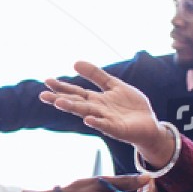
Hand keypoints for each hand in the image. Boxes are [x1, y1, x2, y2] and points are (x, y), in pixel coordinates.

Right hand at [39, 62, 164, 147]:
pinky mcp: (118, 129)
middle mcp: (97, 110)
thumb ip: (96, 75)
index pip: (75, 92)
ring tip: (59, 103)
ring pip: (87, 113)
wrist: (149, 124)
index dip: (62, 87)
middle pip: (76, 103)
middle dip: (60, 99)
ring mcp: (106, 120)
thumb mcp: (114, 85)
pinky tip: (88, 119)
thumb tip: (75, 62)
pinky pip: (106, 125)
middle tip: (43, 95)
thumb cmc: (130, 106)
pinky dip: (97, 123)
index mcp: (96, 100)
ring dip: (73, 108)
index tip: (47, 81)